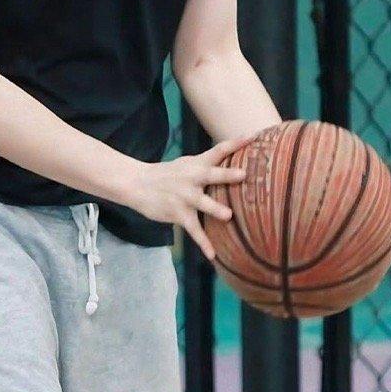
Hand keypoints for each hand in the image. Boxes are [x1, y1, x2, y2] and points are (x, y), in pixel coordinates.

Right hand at [123, 137, 258, 262]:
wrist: (137, 184)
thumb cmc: (168, 174)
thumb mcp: (187, 164)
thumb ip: (209, 163)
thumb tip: (235, 162)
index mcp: (197, 164)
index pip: (219, 150)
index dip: (236, 143)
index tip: (254, 136)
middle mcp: (192, 178)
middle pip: (212, 175)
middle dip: (227, 175)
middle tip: (243, 175)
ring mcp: (185, 197)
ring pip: (203, 203)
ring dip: (215, 209)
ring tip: (228, 216)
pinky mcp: (179, 214)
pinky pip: (194, 230)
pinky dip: (203, 243)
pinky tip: (213, 255)